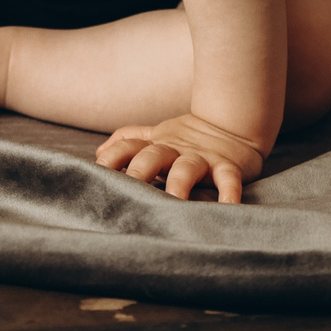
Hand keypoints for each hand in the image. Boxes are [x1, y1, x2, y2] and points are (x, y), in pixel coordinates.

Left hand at [95, 113, 268, 203]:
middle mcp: (175, 149)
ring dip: (179, 183)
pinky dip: (229, 192)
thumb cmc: (189, 136)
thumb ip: (130, 141)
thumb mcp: (156, 135)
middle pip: (153, 156)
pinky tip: (227, 207)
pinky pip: (228, 178)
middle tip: (129, 190)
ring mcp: (201, 157)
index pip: (128, 145)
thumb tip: (99, 152)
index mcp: (156, 144)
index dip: (112, 157)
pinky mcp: (227, 165)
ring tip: (175, 201)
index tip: (98, 172)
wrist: (233, 124)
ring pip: (186, 168)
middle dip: (139, 171)